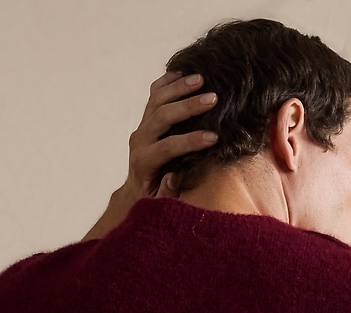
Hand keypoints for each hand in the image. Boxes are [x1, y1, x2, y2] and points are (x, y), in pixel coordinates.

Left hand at [83, 72, 218, 239]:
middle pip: (162, 116)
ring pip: (157, 99)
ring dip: (180, 87)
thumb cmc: (153, 197)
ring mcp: (142, 126)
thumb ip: (165, 193)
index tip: (213, 138)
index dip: (190, 141)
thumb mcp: (159, 202)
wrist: (137, 188)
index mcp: (143, 162)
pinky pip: (154, 94)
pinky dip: (168, 81)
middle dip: (188, 107)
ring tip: (202, 79)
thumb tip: (172, 177)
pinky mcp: (145, 117)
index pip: (167, 147)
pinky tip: (184, 71)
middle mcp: (140, 140)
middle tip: (213, 99)